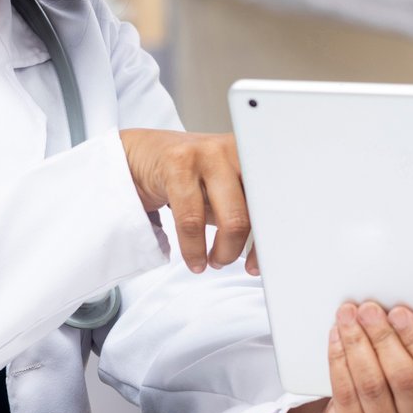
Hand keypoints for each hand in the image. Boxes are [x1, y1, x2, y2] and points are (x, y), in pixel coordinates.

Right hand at [118, 129, 256, 274]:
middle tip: (229, 260)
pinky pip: (192, 219)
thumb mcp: (220, 189)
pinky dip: (194, 249)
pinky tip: (195, 260)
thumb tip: (261, 248)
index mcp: (250, 156)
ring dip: (224, 252)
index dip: (269, 239)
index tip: (261, 261)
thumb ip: (241, 209)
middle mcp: (234, 151)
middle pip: (256, 212)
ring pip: (231, 218)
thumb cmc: (185, 175)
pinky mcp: (179, 163)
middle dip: (244, 247)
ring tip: (214, 261)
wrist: (140, 154)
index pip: (272, 203)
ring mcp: (208, 153)